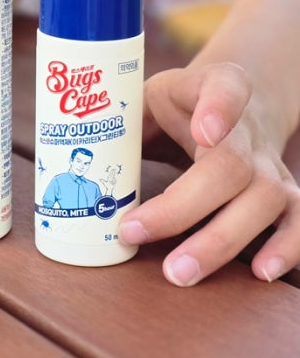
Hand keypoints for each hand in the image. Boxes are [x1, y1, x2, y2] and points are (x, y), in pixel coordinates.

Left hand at [119, 62, 299, 285]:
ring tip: (179, 272)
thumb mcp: (143, 94)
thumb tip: (79, 160)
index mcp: (209, 88)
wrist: (227, 109)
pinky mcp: (283, 192)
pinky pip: (298, 220)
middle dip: (182, 207)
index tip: (205, 131)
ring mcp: (269, 162)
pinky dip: (287, 247)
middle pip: (229, 166)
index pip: (225, 85)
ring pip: (264, 199)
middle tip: (133, 233)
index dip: (219, 107)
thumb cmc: (173, 104)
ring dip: (220, 239)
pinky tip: (259, 272)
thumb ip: (118, 119)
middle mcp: (247, 129)